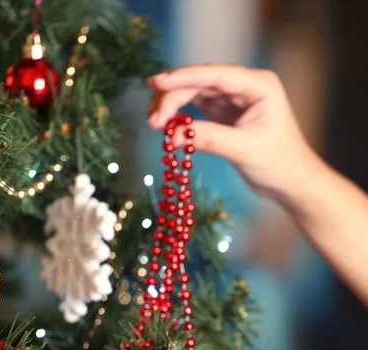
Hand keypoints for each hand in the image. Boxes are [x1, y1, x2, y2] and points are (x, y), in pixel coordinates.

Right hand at [147, 63, 323, 212]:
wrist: (291, 182)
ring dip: (172, 105)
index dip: (183, 77)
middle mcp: (244, 86)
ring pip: (194, 93)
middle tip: (151, 120)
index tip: (157, 83)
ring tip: (153, 124)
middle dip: (172, 97)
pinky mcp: (224, 114)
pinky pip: (195, 108)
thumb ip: (209, 139)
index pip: (215, 75)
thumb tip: (171, 136)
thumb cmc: (278, 163)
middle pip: (200, 82)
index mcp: (258, 85)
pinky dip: (180, 116)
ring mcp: (233, 99)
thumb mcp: (243, 150)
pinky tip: (165, 126)